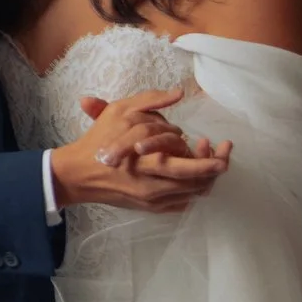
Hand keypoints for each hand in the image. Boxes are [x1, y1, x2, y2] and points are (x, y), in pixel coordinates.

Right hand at [50, 87, 231, 213]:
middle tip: (223, 156)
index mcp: (148, 165)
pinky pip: (183, 204)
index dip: (211, 160)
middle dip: (215, 169)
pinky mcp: (151, 209)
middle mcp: (154, 188)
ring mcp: (153, 201)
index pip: (191, 169)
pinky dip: (192, 191)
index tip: (220, 146)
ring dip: (205, 178)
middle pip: (198, 185)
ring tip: (205, 159)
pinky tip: (192, 176)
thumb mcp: (119, 112)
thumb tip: (178, 92)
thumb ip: (150, 100)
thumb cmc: (97, 141)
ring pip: (193, 195)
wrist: (78, 174)